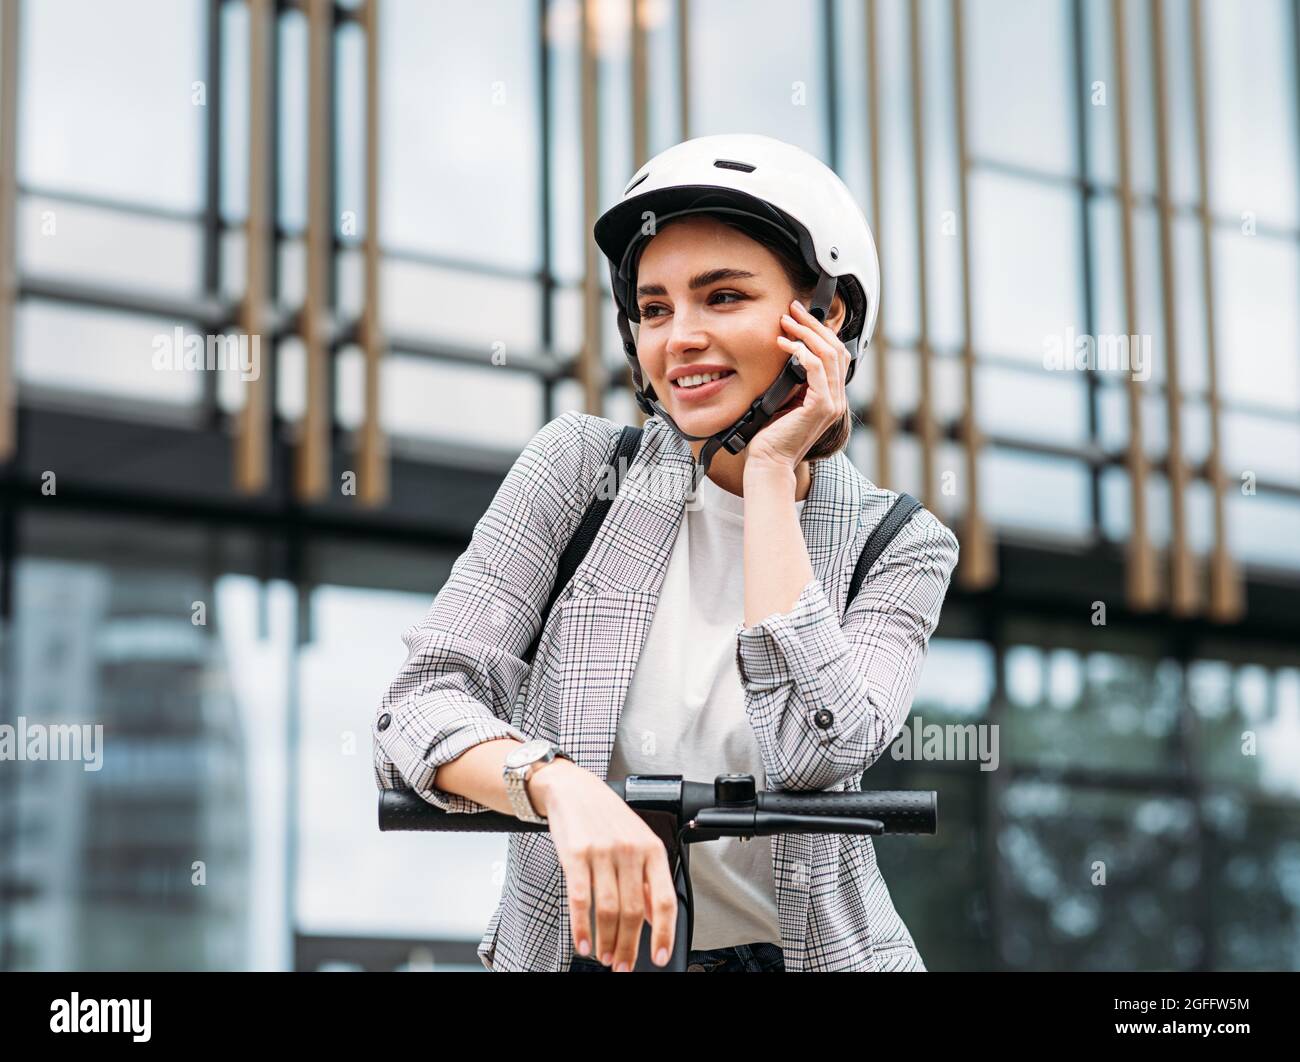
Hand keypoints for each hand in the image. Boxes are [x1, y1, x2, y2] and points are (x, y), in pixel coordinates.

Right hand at [530, 760, 676, 970]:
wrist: (573, 788)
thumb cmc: (607, 816)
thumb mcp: (638, 841)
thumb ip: (647, 880)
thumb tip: (654, 917)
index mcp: (652, 849)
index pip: (664, 899)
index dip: (663, 932)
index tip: (658, 956)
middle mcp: (630, 850)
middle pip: (633, 911)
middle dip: (628, 947)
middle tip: (623, 966)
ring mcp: (602, 852)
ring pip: (608, 910)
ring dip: (607, 942)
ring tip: (605, 957)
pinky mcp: (575, 854)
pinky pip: (580, 900)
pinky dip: (582, 928)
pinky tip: (584, 942)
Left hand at [745, 298, 850, 471]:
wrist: (769, 462)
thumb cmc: (771, 435)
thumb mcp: (785, 400)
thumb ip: (794, 380)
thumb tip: (788, 353)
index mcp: (831, 397)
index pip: (835, 355)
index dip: (819, 332)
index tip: (799, 317)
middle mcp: (837, 399)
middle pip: (836, 349)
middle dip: (814, 325)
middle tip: (793, 309)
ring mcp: (832, 403)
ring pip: (828, 354)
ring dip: (806, 333)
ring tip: (786, 321)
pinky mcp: (820, 406)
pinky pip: (816, 368)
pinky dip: (800, 351)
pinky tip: (784, 344)